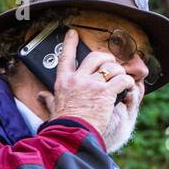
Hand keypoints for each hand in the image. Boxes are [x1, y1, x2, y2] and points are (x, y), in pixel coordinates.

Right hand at [35, 28, 135, 143]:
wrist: (71, 135)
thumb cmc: (63, 124)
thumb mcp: (53, 107)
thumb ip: (49, 99)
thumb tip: (41, 95)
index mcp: (63, 82)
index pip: (65, 57)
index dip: (70, 43)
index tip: (73, 33)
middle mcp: (77, 79)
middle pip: (95, 57)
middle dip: (107, 58)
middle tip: (112, 65)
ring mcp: (92, 85)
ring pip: (112, 67)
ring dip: (120, 73)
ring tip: (121, 81)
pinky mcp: (106, 93)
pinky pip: (122, 80)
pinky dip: (128, 83)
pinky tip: (127, 88)